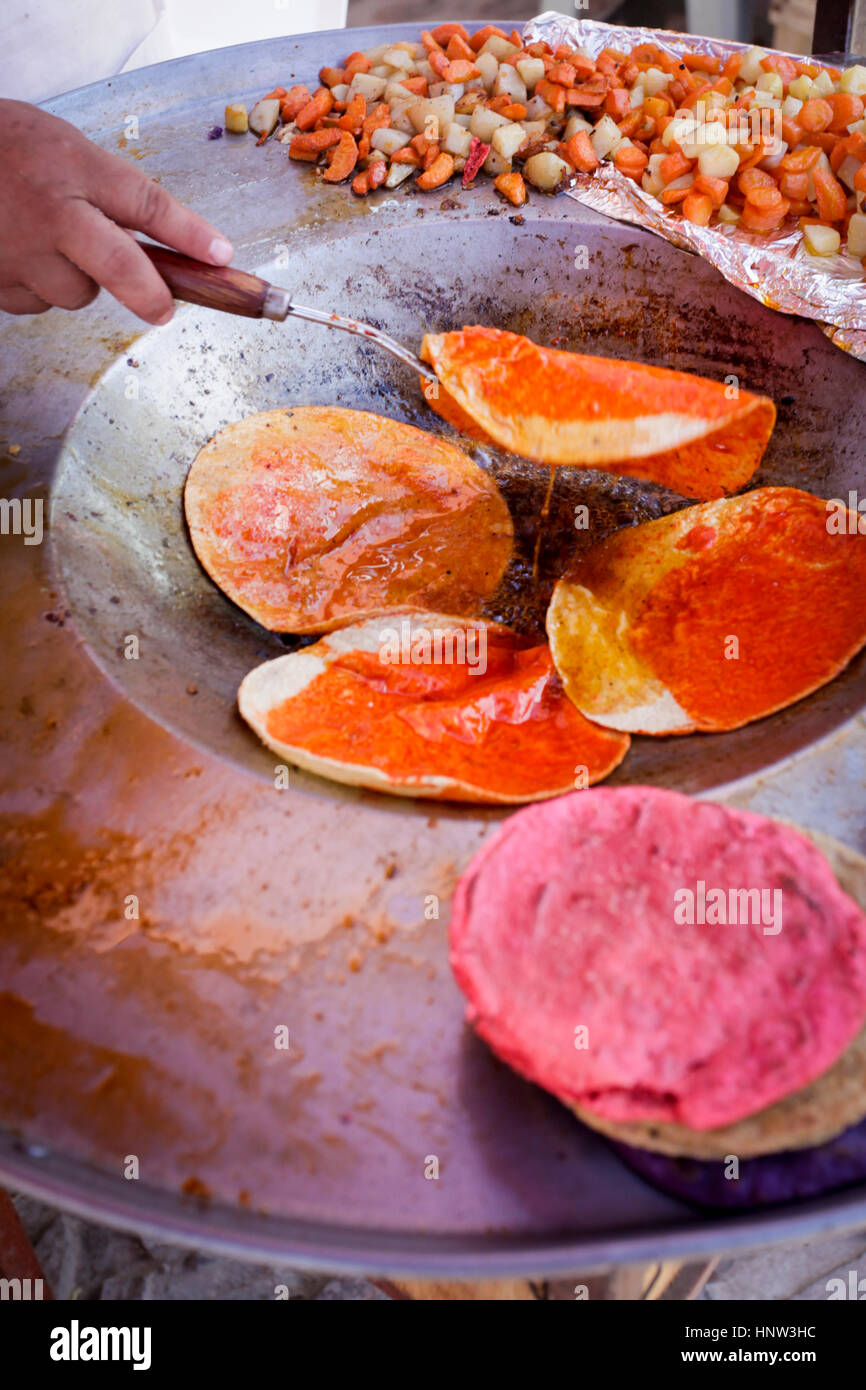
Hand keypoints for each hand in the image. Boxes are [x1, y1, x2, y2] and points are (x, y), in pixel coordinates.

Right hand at [0, 99, 233, 322]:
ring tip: (52, 244)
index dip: (189, 233)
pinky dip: (42, 288)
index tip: (221, 256)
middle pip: (119, 268)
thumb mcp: (70, 152)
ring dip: (79, 280)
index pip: (145, 203)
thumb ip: (118, 195)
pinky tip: (24, 255)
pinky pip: (40, 303)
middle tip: (162, 309)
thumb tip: (182, 246)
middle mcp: (49, 213)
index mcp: (73, 169)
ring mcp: (21, 253)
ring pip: (77, 294)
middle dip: (150, 294)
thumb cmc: (12, 149)